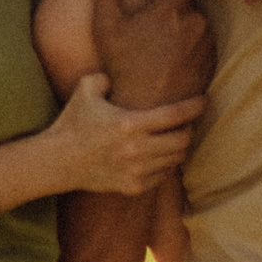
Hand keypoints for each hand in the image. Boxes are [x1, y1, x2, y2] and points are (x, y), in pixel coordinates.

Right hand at [44, 71, 204, 196]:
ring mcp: (136, 171)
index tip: (203, 101)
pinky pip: (162, 176)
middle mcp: (136, 150)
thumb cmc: (72, 123)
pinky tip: (159, 156)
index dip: (194, 107)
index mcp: (129, 124)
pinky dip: (166, 165)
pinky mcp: (133, 186)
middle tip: (185, 123)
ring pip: (175, 159)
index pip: (174, 115)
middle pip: (182, 140)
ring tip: (174, 138)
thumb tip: (118, 75)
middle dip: (188, 129)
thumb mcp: (85, 90)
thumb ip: (105, 76)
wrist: (58, 161)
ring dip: (179, 148)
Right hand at [88, 0, 214, 113]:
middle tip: (154, 32)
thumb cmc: (122, 67)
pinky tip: (172, 63)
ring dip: (186, 30)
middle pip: (192, 3)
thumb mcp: (105, 27)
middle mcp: (195, 23)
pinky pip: (205, 46)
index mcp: (171, 9)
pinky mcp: (212, 63)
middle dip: (177, 10)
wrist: (144, 108)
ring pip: (199, 25)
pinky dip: (193, 48)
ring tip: (161, 51)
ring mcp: (206, 45)